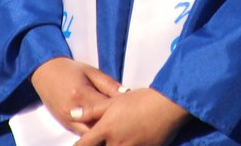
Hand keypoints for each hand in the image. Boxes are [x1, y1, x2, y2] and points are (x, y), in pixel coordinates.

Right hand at [30, 57, 123, 134]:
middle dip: (112, 126)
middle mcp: (73, 111)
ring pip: (91, 134)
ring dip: (103, 130)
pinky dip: (93, 131)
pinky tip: (103, 127)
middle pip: (99, 126)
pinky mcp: (65, 124)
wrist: (45, 72)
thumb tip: (127, 93)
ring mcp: (68, 120)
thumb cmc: (70, 69)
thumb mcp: (92, 72)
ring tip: (116, 126)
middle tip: (127, 122)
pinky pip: (82, 133)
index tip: (133, 110)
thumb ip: (109, 84)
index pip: (107, 109)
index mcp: (81, 95)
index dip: (121, 110)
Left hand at [73, 87, 190, 145]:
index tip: (78, 144)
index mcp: (106, 129)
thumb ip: (92, 110)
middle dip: (97, 145)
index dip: (79, 145)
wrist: (167, 105)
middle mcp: (116, 143)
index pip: (84, 144)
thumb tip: (72, 113)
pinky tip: (129, 142)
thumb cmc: (140, 99)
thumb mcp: (114, 101)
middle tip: (100, 139)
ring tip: (115, 140)